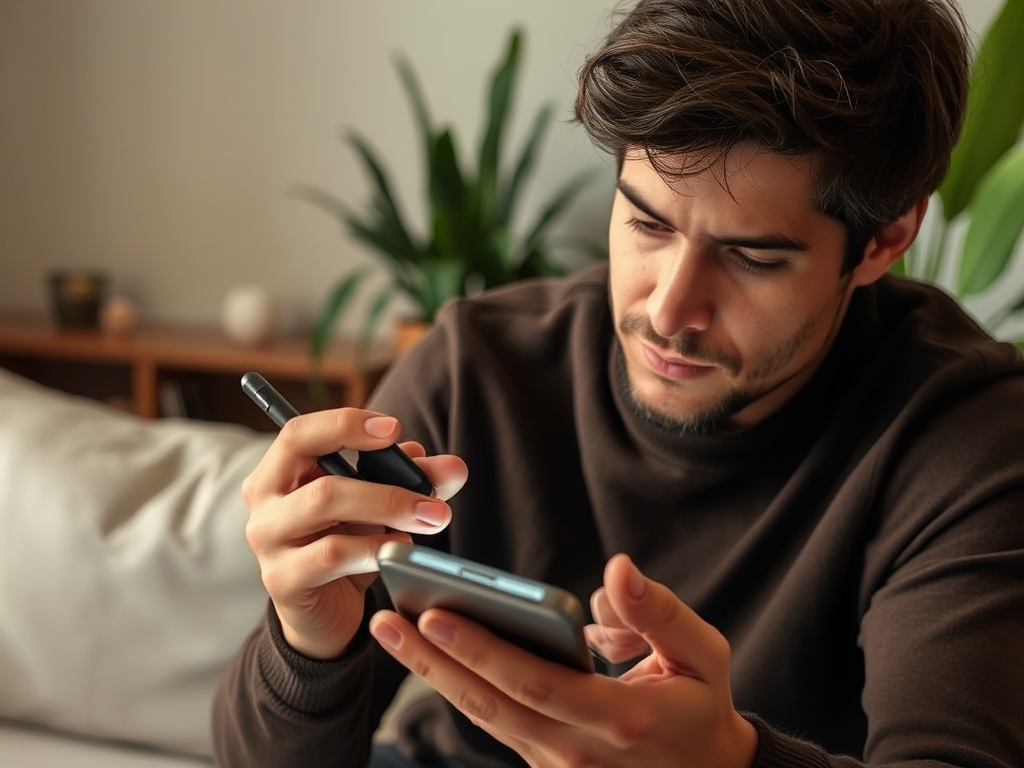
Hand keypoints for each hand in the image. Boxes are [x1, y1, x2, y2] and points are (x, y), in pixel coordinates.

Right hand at [242, 408, 467, 658]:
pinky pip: (331, 556)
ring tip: (430, 519)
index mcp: (280, 470)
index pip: (301, 432)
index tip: (394, 429)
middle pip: (323, 477)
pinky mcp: (282, 580)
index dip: (347, 425)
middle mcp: (265, 502)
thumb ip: (412, 479)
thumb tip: (453, 468)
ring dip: (387, 510)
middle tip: (434, 496)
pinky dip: (372, 548)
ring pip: (326, 509)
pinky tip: (400, 548)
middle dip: (388, 484)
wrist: (325, 608)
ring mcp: (269, 542)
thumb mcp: (377, 503)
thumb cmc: (345, 540)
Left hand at [369, 554, 756, 767]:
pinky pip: (495, 722)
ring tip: (393, 629)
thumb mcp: (702, 654)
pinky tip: (429, 653)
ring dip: (434, 673)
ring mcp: (557, 765)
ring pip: (484, 716)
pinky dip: (459, 687)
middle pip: (491, 703)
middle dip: (434, 660)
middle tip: (389, 618)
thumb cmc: (701, 704)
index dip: (482, 650)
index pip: (533, 682)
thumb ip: (658, 612)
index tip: (438, 614)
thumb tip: (617, 569)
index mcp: (619, 718)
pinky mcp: (545, 764)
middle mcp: (577, 750)